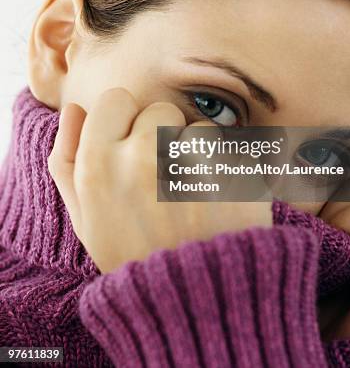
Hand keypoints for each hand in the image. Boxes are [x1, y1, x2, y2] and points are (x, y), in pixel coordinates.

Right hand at [47, 87, 271, 273]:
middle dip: (162, 138)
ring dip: (198, 154)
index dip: (125, 122)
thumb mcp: (85, 217)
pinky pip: (229, 146)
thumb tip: (75, 109)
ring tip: (193, 197)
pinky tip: (219, 201)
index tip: (132, 148)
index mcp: (97, 164)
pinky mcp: (231, 169)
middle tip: (164, 185)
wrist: (196, 300)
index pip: (115, 99)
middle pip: (158, 111)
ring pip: (196, 128)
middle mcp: (141, 155)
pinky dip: (228, 169)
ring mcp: (190, 162)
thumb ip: (67, 160)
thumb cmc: (135, 254)